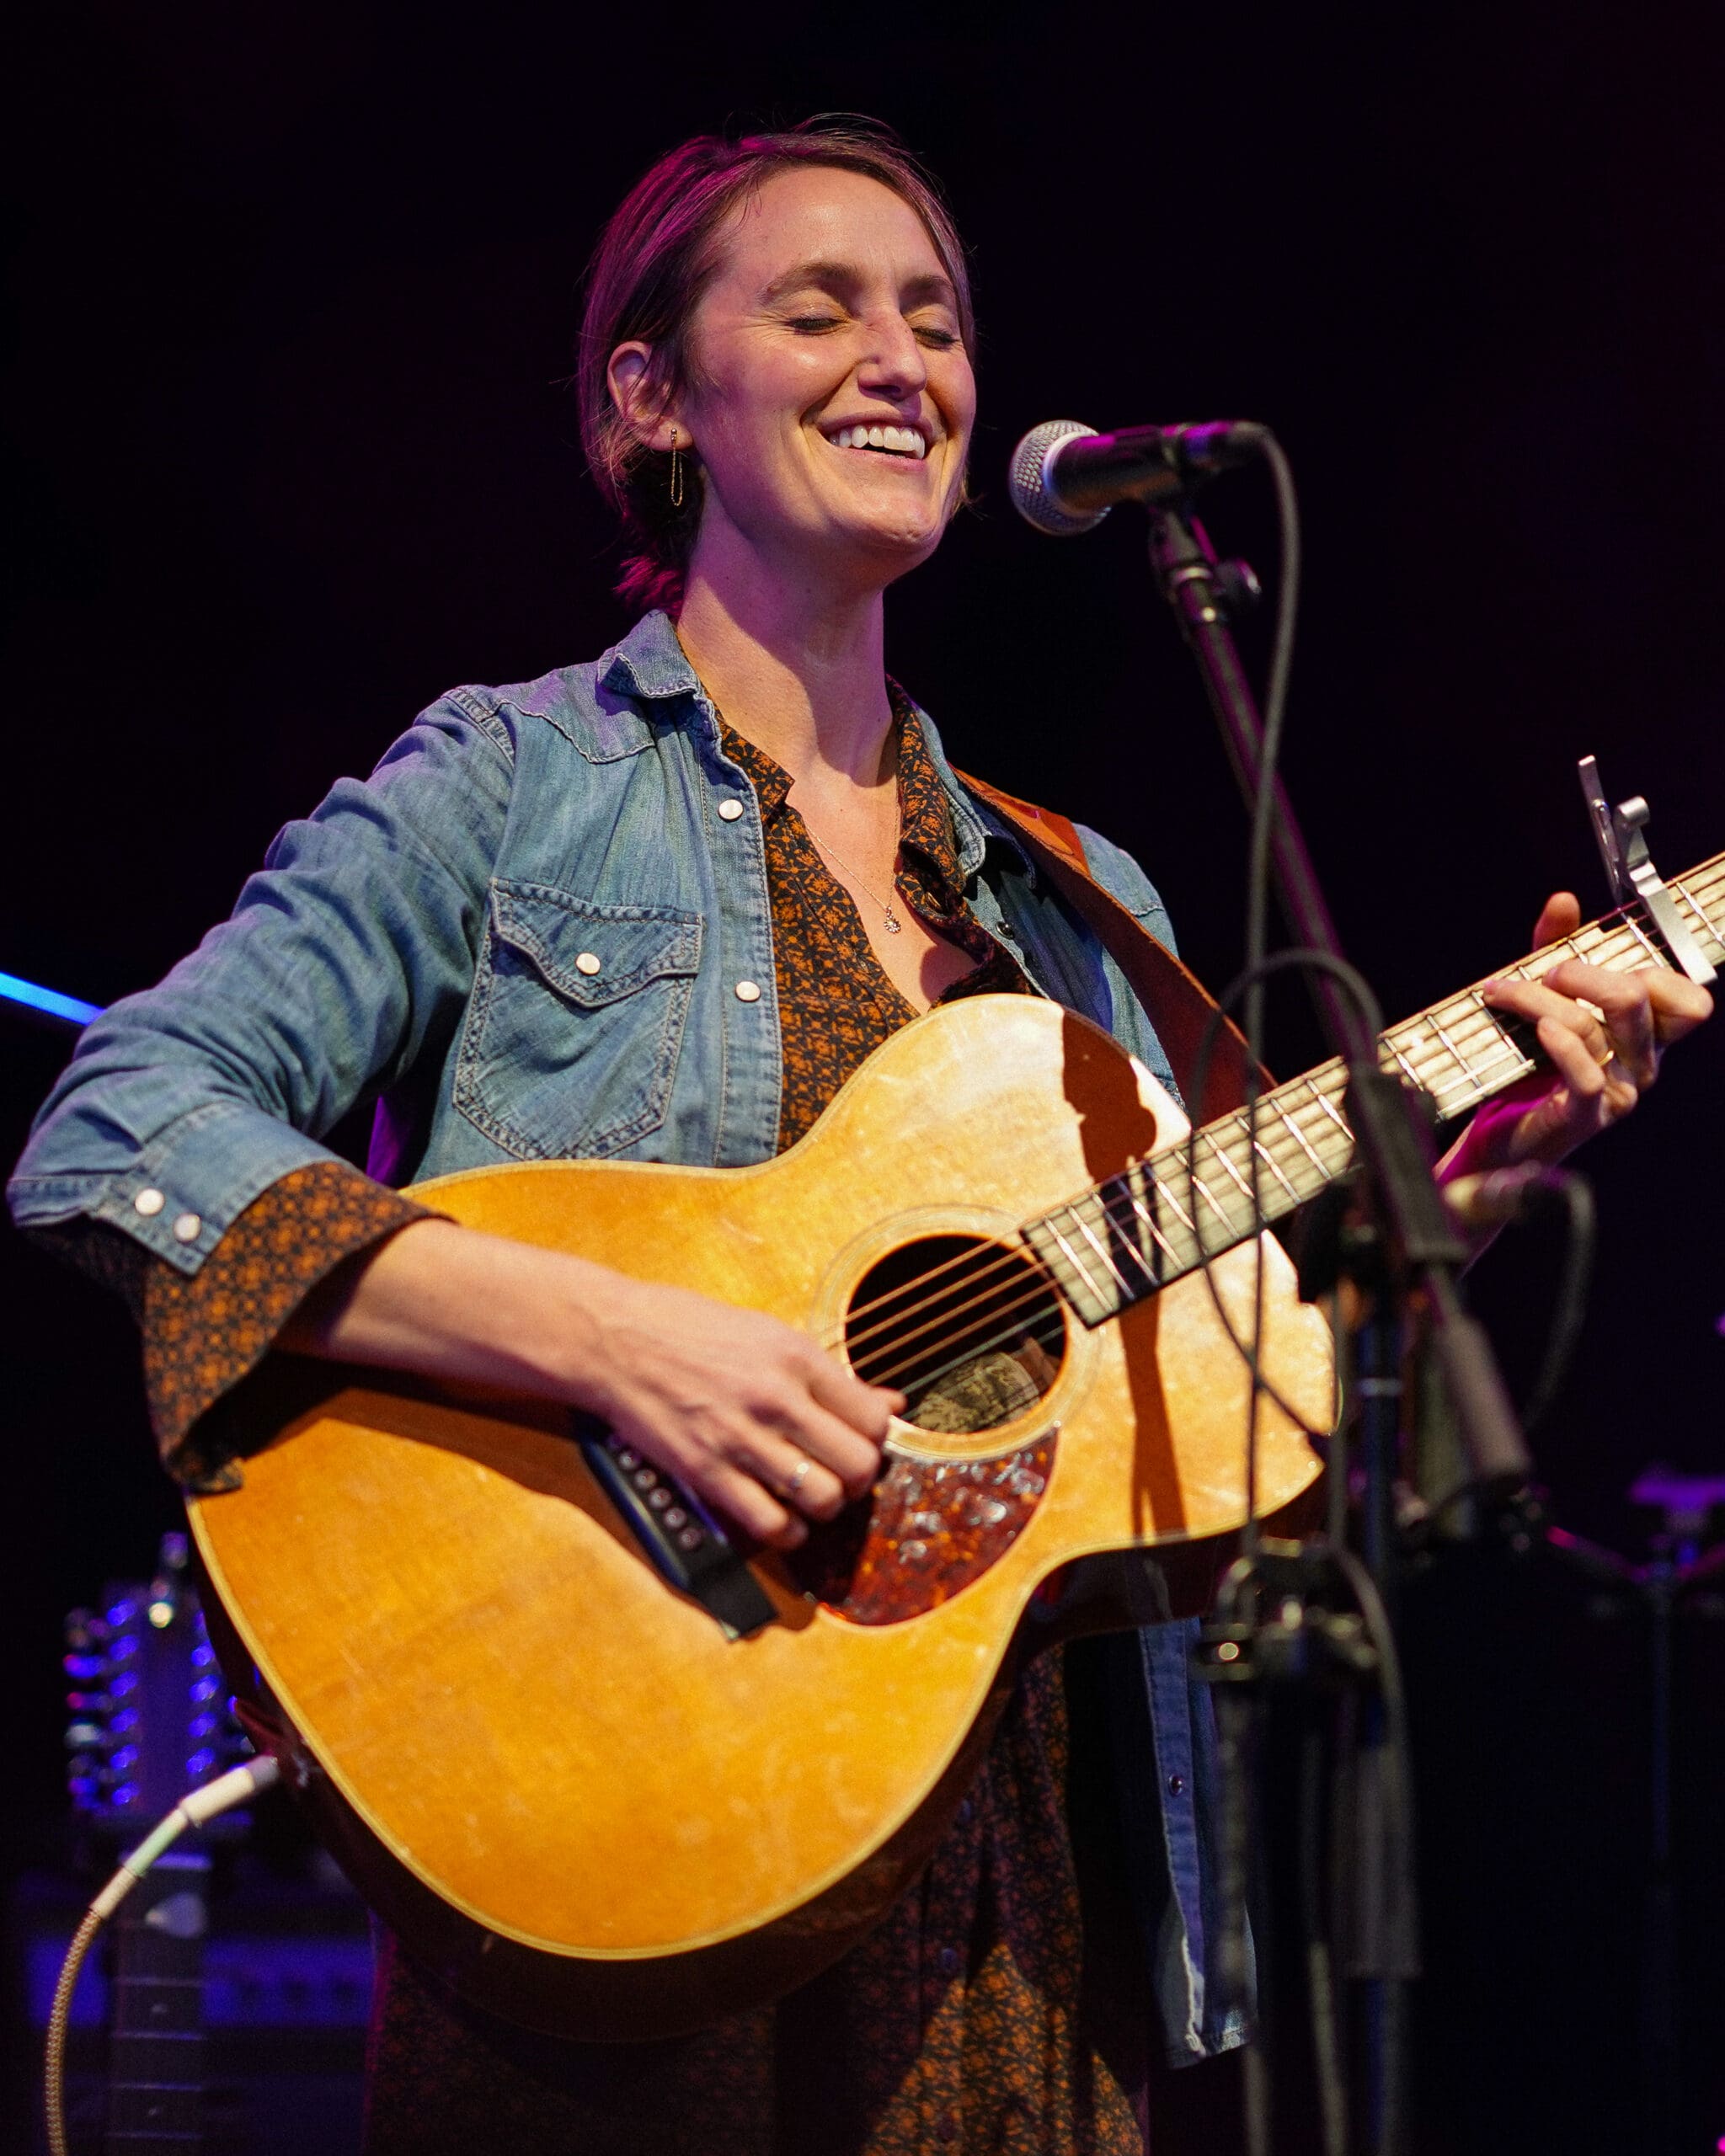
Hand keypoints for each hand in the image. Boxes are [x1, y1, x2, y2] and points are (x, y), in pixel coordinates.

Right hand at [571, 1267, 898, 1550]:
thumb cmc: (689, 1329)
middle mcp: (776, 1398)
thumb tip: (889, 1404)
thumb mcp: (769, 1334)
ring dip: (824, 1508)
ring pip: (822, 1498)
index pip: (872, 1419)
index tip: (860, 1445)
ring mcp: (741, 1437)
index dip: (876, 1441)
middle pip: (858, 1464)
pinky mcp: (706, 1471)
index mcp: (797, 1357)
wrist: (616, 1339)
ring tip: (811, 1498)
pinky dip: (785, 1532)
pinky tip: (780, 1519)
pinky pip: (768, 1522)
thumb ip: (830, 1376)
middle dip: (860, 1481)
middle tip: (843, 1477)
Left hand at [1440, 891, 1711, 1180]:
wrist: (1500, 1133)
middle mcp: (1643, 1064)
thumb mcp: (1544, 996)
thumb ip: (1555, 947)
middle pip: (1637, 999)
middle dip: (1584, 973)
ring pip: (1594, 1027)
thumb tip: (1564, 900)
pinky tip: (1540, 1028)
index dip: (1655, 973)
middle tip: (1546, 971)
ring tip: (1503, 992)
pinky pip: (1585, 1073)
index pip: (1689, 1000)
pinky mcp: (1586, 1115)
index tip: (1603, 961)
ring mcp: (1619, 1092)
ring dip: (1539, 999)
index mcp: (1647, 1035)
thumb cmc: (1531, 1065)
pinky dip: (1560, 1043)